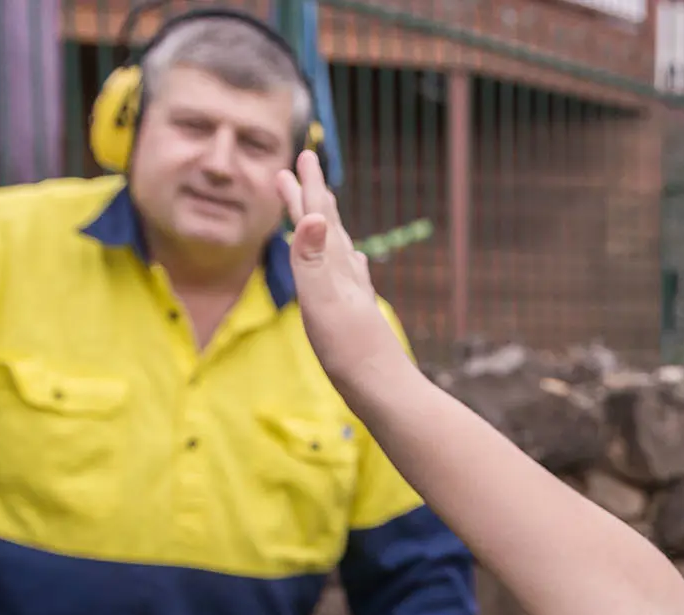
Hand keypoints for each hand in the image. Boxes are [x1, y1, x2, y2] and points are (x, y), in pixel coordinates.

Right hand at [275, 150, 395, 391]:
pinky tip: (354, 258)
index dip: (309, 187)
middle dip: (312, 195)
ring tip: (321, 206)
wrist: (383, 389)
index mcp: (334, 268)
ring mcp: (355, 293)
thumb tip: (312, 217)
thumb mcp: (321, 303)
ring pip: (338, 246)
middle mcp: (347, 275)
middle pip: (327, 226)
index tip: (303, 155)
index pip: (319, 217)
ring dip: (325, 222)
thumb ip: (312, 260)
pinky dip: (345, 257)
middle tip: (301, 166)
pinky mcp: (357, 314)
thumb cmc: (349, 352)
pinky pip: (350, 274)